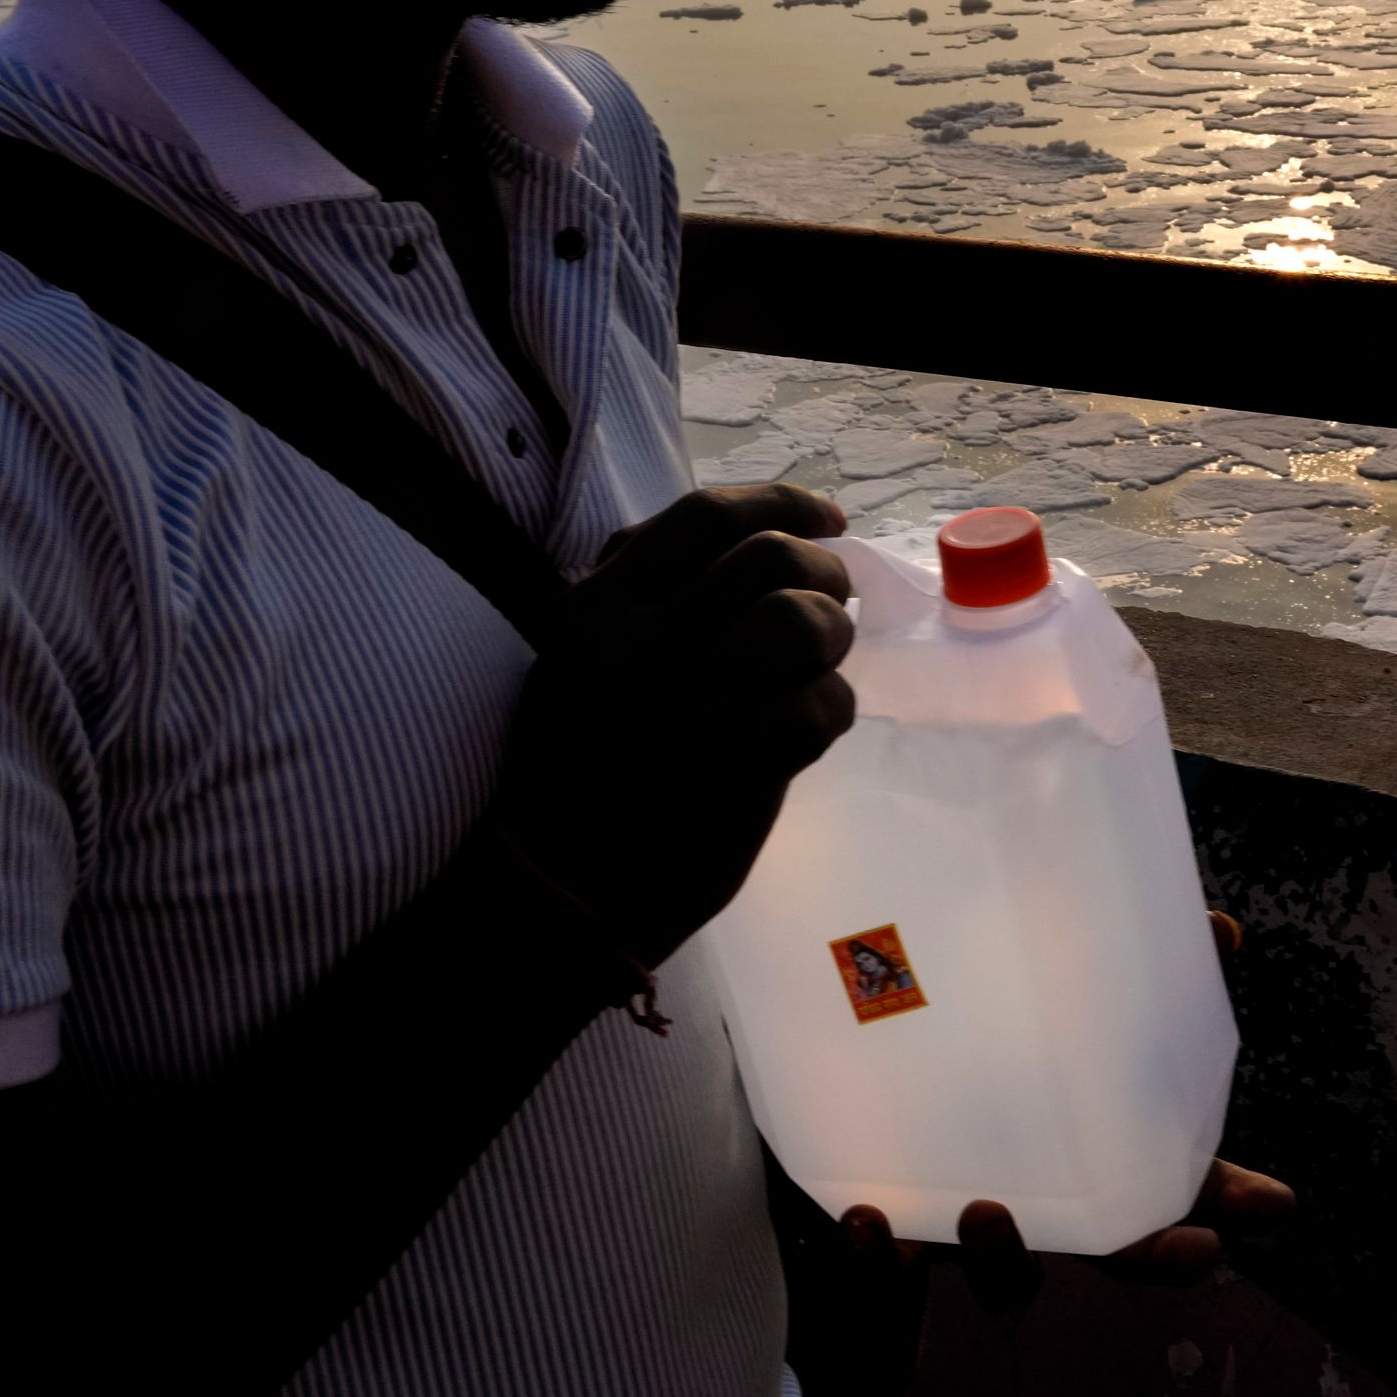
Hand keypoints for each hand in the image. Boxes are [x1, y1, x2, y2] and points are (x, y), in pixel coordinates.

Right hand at [493, 483, 855, 966]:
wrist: (564, 894)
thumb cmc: (576, 771)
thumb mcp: (579, 657)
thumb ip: (644, 595)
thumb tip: (752, 540)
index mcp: (599, 607)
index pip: (706, 515)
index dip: (782, 503)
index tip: (827, 519)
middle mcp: (645, 642)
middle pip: (772, 558)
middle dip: (825, 573)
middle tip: (831, 604)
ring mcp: (694, 702)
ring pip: (804, 622)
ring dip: (832, 641)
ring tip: (816, 667)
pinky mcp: (740, 764)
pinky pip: (824, 706)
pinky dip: (829, 715)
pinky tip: (803, 737)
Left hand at [787, 915, 1295, 1396]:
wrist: (775, 1096)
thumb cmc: (907, 1026)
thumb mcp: (990, 978)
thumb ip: (1092, 948)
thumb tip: (1212, 925)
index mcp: (1060, 1142)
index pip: (1160, 1180)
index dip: (1221, 1197)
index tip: (1276, 1203)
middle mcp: (1020, 1192)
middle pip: (1107, 1253)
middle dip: (1154, 1258)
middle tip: (1198, 1252)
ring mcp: (947, 1231)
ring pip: (1003, 1284)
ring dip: (1009, 1260)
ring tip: (988, 1208)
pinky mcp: (870, 1254)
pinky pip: (881, 1303)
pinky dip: (880, 1276)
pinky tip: (872, 1225)